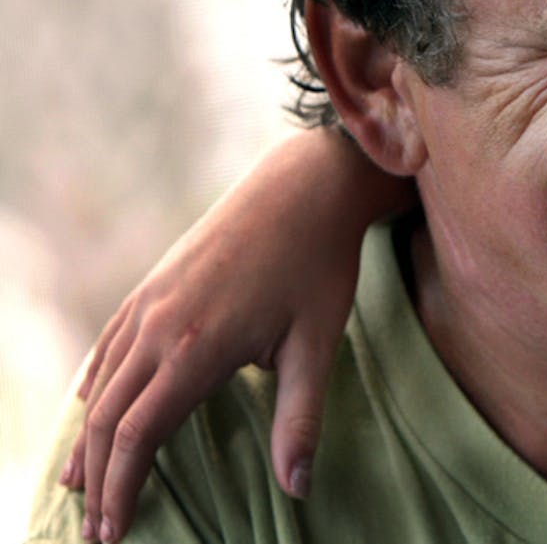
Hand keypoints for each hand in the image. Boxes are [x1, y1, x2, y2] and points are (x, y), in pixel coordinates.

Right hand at [59, 128, 412, 541]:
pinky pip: (109, 342)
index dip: (120, 491)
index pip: (137, 437)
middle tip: (94, 532)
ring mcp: (151, 300)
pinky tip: (89, 405)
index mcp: (197, 348)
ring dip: (88, 436)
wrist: (305, 185)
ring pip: (102, 381)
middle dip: (97, 479)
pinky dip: (94, 383)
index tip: (112, 535)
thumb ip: (300, 419)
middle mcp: (160, 325)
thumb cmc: (319, 265)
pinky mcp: (154, 281)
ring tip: (80, 484)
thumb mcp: (319, 345)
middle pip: (107, 418)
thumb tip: (296, 490)